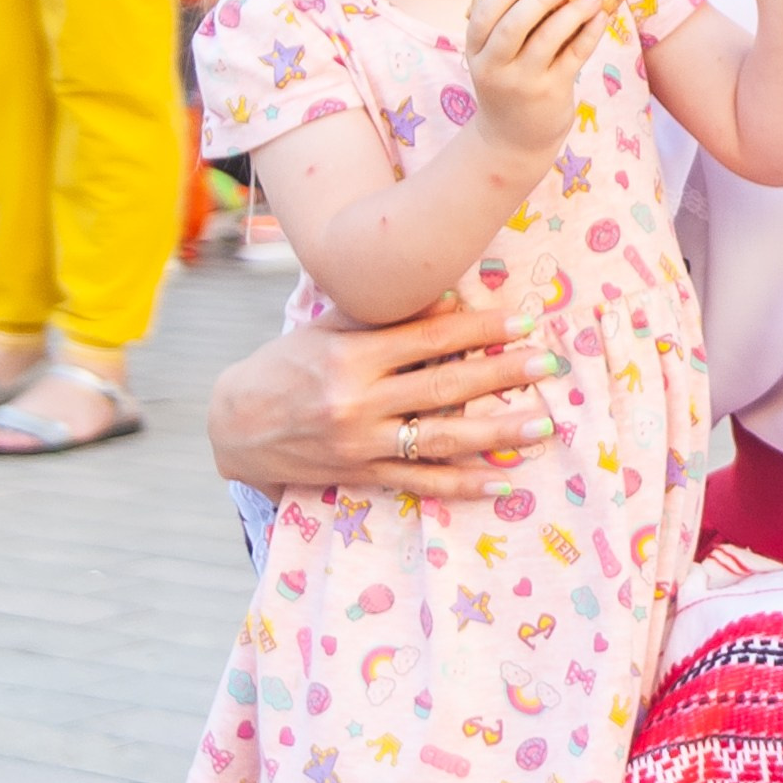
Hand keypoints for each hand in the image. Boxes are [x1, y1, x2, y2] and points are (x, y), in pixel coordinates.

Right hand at [207, 304, 561, 503]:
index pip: (429, 338)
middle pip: (443, 385)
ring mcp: (360, 442)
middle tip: (548, 364)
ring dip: (496, 432)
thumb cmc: (287, 364)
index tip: (523, 320)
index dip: (479, 328)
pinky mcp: (360, 474)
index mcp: (352, 354)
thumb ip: (385, 315)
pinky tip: (501, 482)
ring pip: (439, 437)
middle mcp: (357, 400)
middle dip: (501, 373)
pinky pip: (419, 481)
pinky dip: (462, 483)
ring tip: (541, 425)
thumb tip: (451, 298)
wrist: (234, 425)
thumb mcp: (328, 328)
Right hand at [464, 0, 606, 172]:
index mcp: (476, 53)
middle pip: (513, 26)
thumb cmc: (507, 85)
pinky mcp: (553, 91)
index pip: (482, 18)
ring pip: (548, 39)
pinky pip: (574, 55)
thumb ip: (507, 26)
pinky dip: (590, 32)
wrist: (513, 139)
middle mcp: (496, 68)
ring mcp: (525, 82)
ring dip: (572, 12)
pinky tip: (600, 16)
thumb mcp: (493, 60)